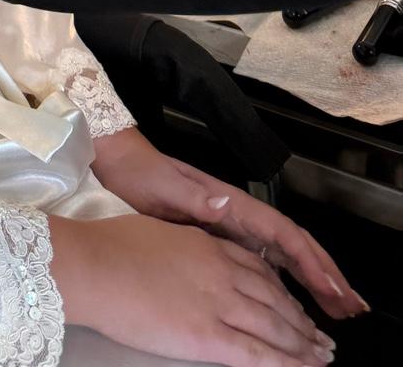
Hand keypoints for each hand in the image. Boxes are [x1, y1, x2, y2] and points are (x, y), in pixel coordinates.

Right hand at [49, 212, 336, 365]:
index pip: (258, 268)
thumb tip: (196, 250)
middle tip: (319, 338)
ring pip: (275, 325)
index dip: (281, 290)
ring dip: (303, 344)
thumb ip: (188, 244)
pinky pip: (258, 353)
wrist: (94, 264)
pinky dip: (286, 364)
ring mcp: (218, 302)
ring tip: (321, 356)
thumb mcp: (158, 231)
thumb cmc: (111, 246)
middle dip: (301, 321)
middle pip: (274, 298)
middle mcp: (222, 271)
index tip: (294, 304)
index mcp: (208, 244)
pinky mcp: (208, 335)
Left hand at [91, 129, 364, 321]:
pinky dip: (287, 280)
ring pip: (284, 255)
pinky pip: (265, 261)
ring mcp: (233, 226)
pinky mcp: (223, 238)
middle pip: (293, 245)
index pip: (282, 233)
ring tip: (339, 310)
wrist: (121, 164)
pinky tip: (297, 302)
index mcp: (230, 203)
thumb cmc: (141, 174)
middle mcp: (238, 214)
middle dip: (325, 274)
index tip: (331, 289)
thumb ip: (195, 194)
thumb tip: (227, 201)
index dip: (309, 261)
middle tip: (351, 308)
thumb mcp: (163, 185)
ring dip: (313, 280)